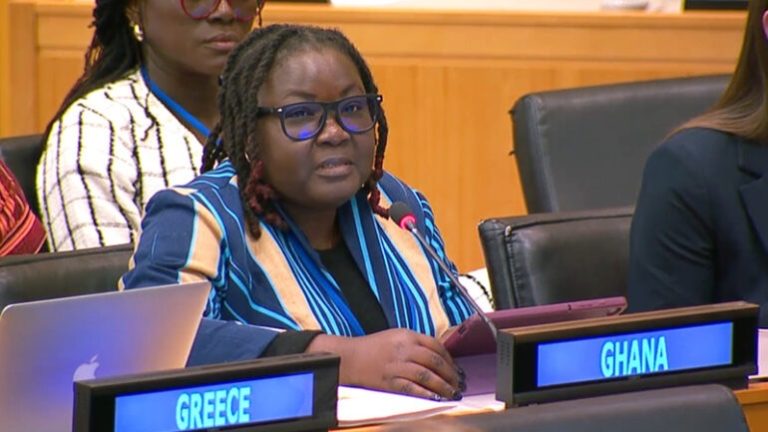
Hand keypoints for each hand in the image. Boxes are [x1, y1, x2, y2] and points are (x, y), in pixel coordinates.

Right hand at [307, 329, 463, 399]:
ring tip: (452, 393)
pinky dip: (426, 394)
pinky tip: (436, 398)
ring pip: (426, 375)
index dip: (449, 358)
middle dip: (450, 374)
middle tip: (459, 383)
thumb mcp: (396, 336)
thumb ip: (416, 343)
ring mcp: (396, 365)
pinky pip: (412, 388)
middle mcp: (403, 349)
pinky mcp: (389, 381)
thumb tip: (439, 356)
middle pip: (434, 361)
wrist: (350, 357)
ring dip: (442, 386)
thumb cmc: (374, 347)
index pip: (435, 345)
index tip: (456, 368)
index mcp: (406, 335)